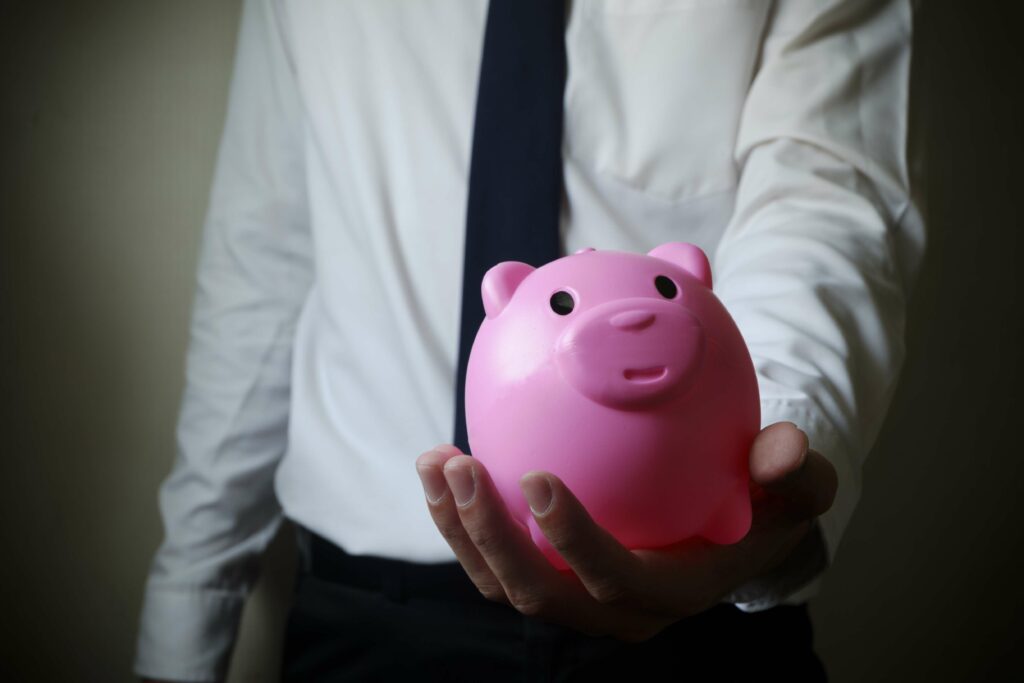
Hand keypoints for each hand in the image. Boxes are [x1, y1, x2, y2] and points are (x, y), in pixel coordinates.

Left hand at [415, 421, 836, 641]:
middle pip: (539, 594)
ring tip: (434, 460)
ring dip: (457, 527)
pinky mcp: (547, 576)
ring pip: (502, 583)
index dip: (573, 542)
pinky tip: (441, 464)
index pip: (615, 579)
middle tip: (461, 465)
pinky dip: (458, 519)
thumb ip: (794, 474)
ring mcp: (574, 597)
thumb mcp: (793, 490)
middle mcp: (614, 609)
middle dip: (491, 537)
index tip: (537, 477)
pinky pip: (492, 560)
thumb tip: (784, 450)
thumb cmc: (760, 506)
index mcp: (671, 592)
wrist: (729, 530)